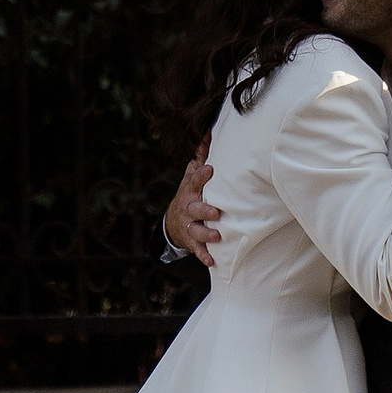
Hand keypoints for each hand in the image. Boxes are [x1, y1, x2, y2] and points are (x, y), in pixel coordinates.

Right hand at [164, 148, 221, 264]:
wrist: (174, 222)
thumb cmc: (190, 193)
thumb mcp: (191, 175)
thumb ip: (201, 156)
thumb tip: (208, 130)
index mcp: (190, 191)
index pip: (194, 181)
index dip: (201, 175)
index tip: (210, 169)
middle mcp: (188, 208)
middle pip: (195, 209)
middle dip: (204, 210)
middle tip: (216, 213)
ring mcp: (189, 225)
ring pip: (196, 231)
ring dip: (206, 234)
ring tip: (217, 237)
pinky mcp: (191, 241)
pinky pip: (197, 250)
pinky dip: (204, 256)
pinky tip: (212, 261)